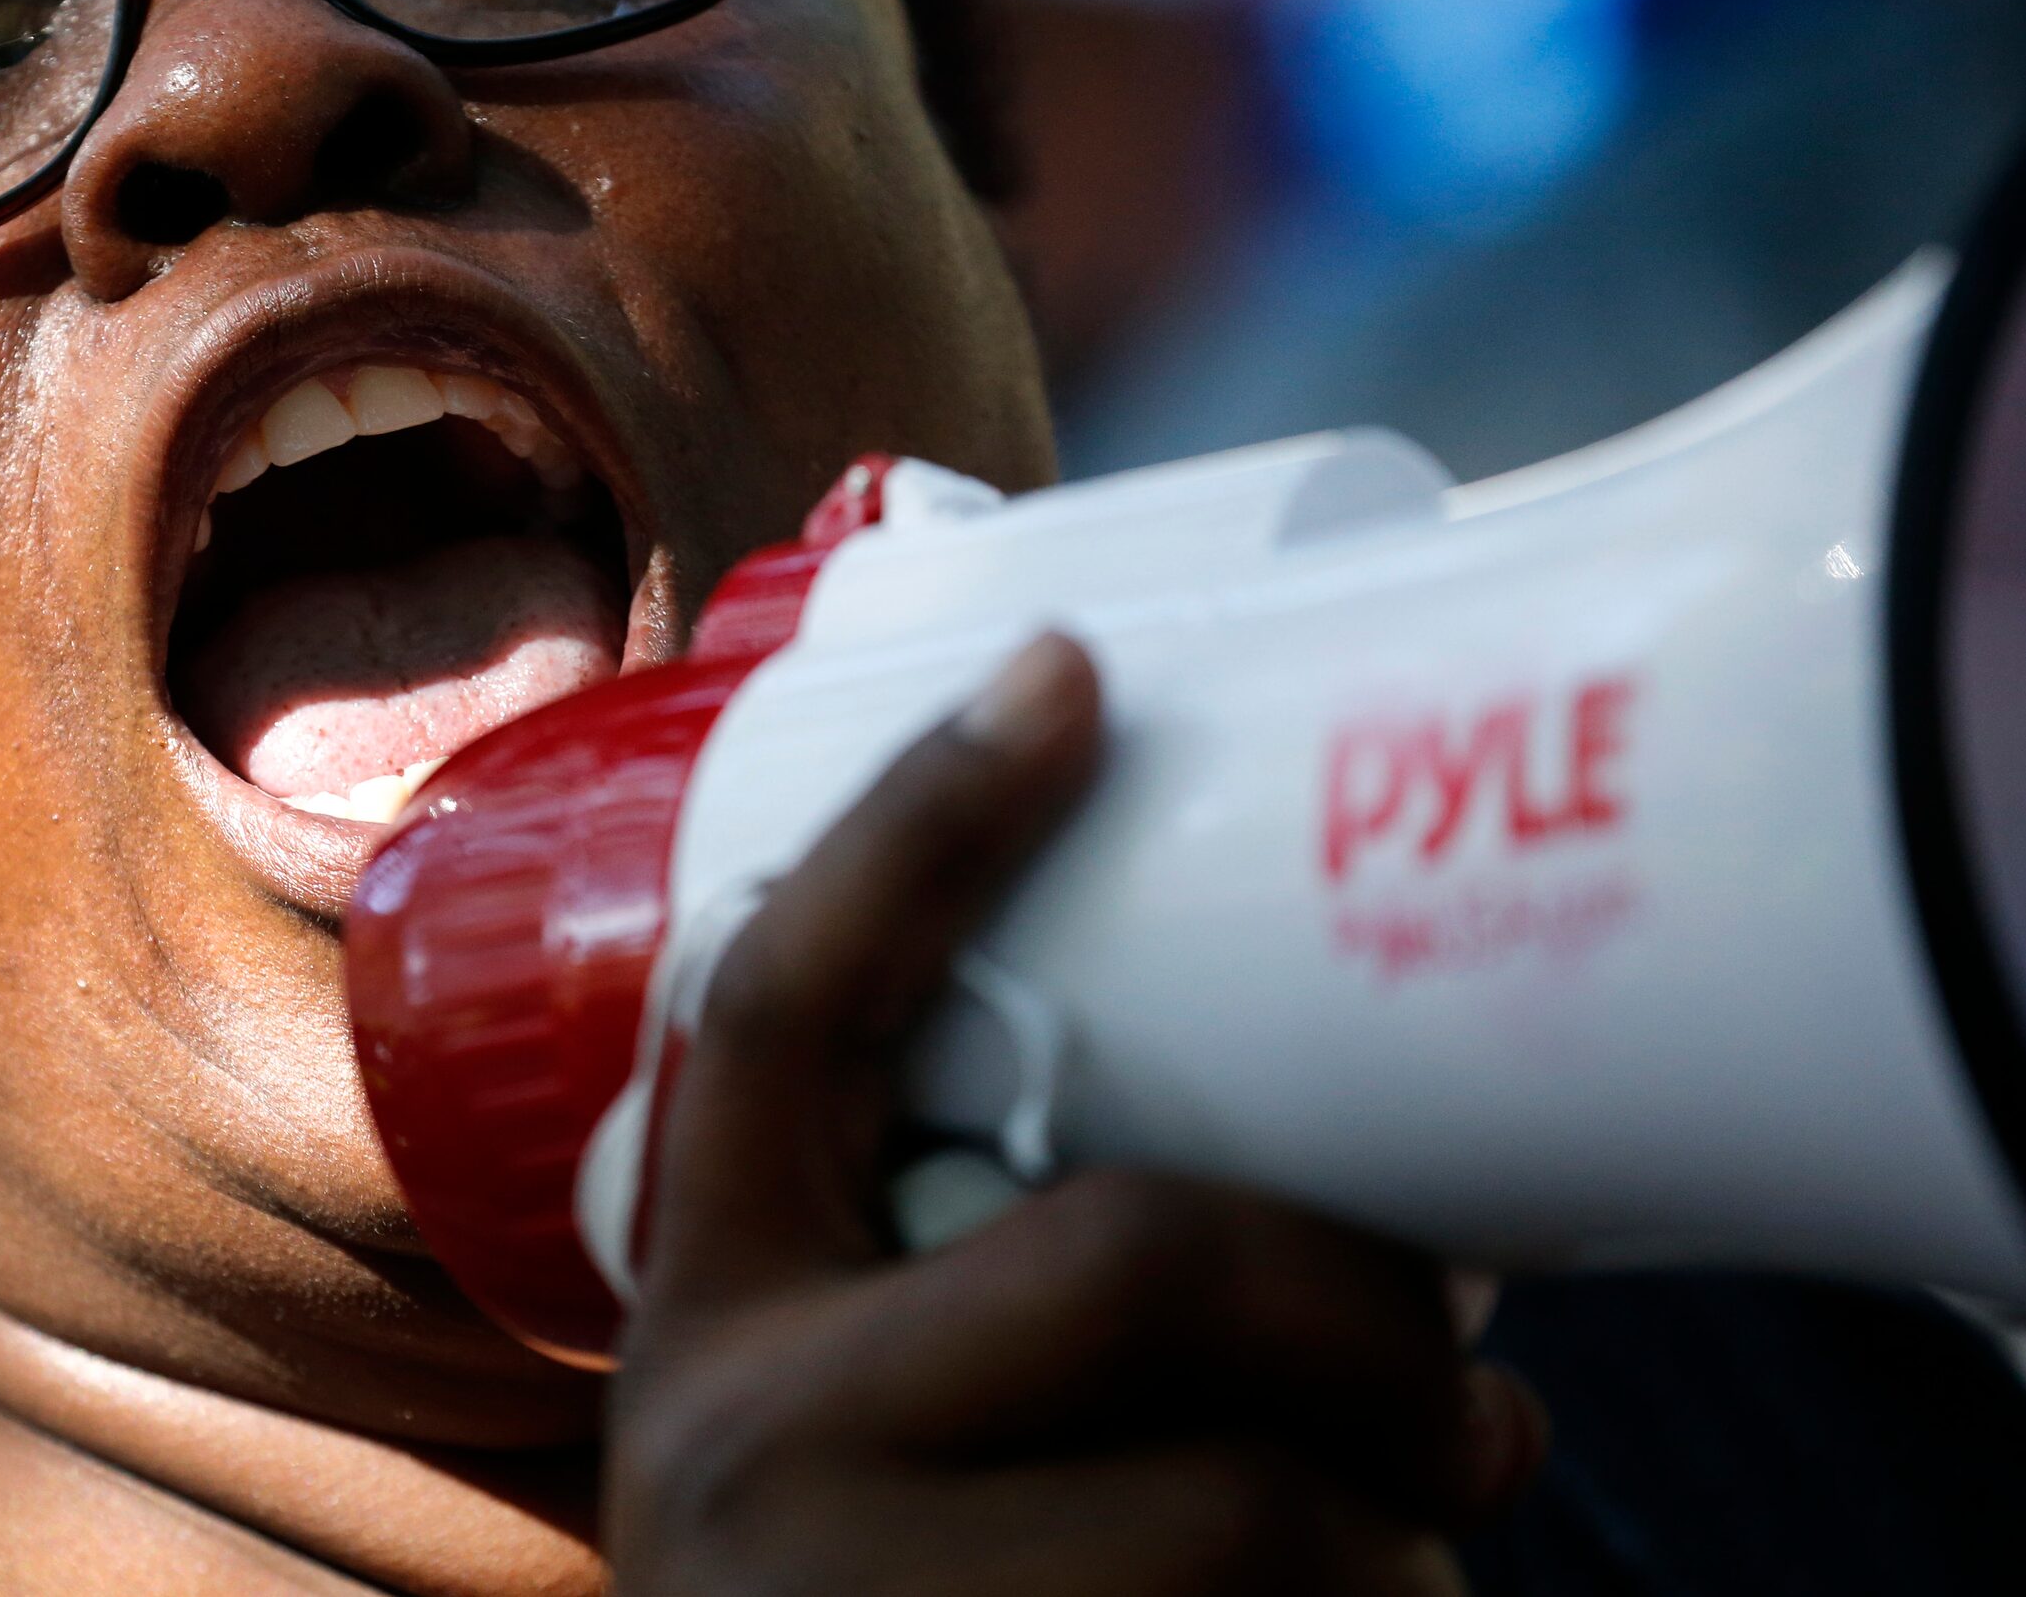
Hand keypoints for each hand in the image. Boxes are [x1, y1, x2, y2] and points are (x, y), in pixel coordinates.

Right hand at [603, 634, 1545, 1594]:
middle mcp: (750, 1441)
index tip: (1078, 676)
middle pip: (1135, 1260)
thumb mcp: (839, 1436)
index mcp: (706, 1313)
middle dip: (1363, 1312)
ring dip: (1410, 1538)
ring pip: (1256, 1512)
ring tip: (1428, 1550)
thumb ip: (973, 1302)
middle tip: (1479, 1385)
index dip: (927, 832)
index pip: (786, 1019)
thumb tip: (1355, 1261)